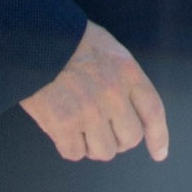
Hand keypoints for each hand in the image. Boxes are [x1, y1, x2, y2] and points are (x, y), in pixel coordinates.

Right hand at [19, 19, 168, 162]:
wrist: (32, 38)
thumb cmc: (69, 40)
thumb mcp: (107, 48)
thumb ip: (123, 77)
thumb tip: (129, 110)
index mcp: (126, 71)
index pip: (153, 111)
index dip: (159, 136)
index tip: (159, 154)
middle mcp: (113, 94)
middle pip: (130, 138)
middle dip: (118, 139)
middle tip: (103, 130)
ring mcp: (89, 112)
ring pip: (104, 151)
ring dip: (93, 145)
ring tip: (79, 126)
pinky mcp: (63, 125)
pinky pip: (74, 153)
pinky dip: (69, 146)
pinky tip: (61, 128)